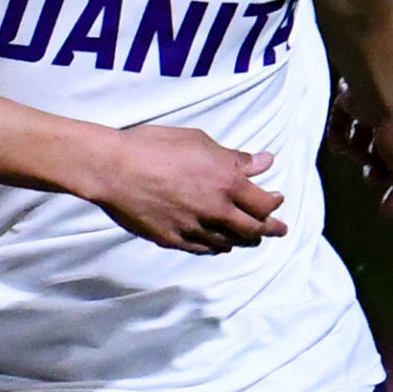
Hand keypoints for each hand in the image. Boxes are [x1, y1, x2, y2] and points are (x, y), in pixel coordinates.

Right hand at [92, 126, 287, 253]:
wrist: (114, 168)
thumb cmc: (154, 146)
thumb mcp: (199, 142)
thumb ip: (235, 158)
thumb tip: (264, 162)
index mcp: (226, 183)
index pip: (263, 203)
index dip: (274, 203)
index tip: (278, 199)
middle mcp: (215, 211)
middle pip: (252, 230)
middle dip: (270, 230)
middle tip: (279, 231)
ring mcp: (193, 229)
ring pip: (228, 243)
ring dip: (244, 241)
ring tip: (251, 240)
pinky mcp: (172, 240)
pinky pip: (202, 249)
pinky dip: (215, 248)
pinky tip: (218, 246)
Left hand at [327, 84, 392, 215]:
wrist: (381, 92)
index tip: (386, 211)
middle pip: (387, 151)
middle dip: (376, 166)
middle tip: (370, 175)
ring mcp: (380, 105)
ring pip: (364, 137)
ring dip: (357, 150)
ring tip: (356, 152)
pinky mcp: (355, 97)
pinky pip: (343, 122)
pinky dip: (339, 135)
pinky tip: (339, 146)